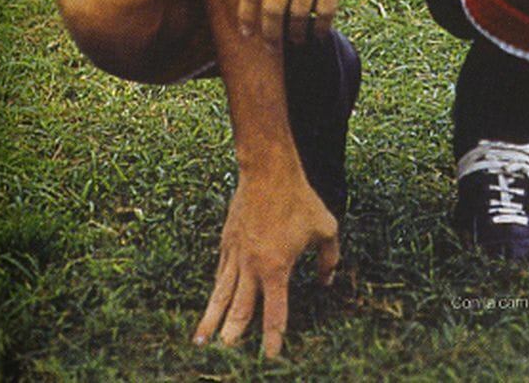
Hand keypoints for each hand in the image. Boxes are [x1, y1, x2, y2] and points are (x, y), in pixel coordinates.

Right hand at [193, 169, 339, 357]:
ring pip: (221, 295)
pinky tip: (211, 302)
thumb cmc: (299, 199)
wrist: (268, 171)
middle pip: (240, 310)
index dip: (272, 338)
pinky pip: (221, 272)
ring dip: (211, 320)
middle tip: (225, 358)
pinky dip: (216, 290)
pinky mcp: (227, 241)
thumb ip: (329, 258)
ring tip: (200, 343)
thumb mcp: (325, 228)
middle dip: (233, 337)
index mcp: (277, 269)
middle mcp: (252, 267)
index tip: (269, 358)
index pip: (275, 313)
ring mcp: (236, 254)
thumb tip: (327, 281)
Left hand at [238, 0, 382, 45]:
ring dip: (295, 32)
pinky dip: (321, 27)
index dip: (245, 14)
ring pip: (298, 12)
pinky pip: (325, 9)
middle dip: (268, 32)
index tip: (245, 31)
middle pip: (271, 6)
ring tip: (295, 41)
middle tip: (269, 46)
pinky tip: (319, 34)